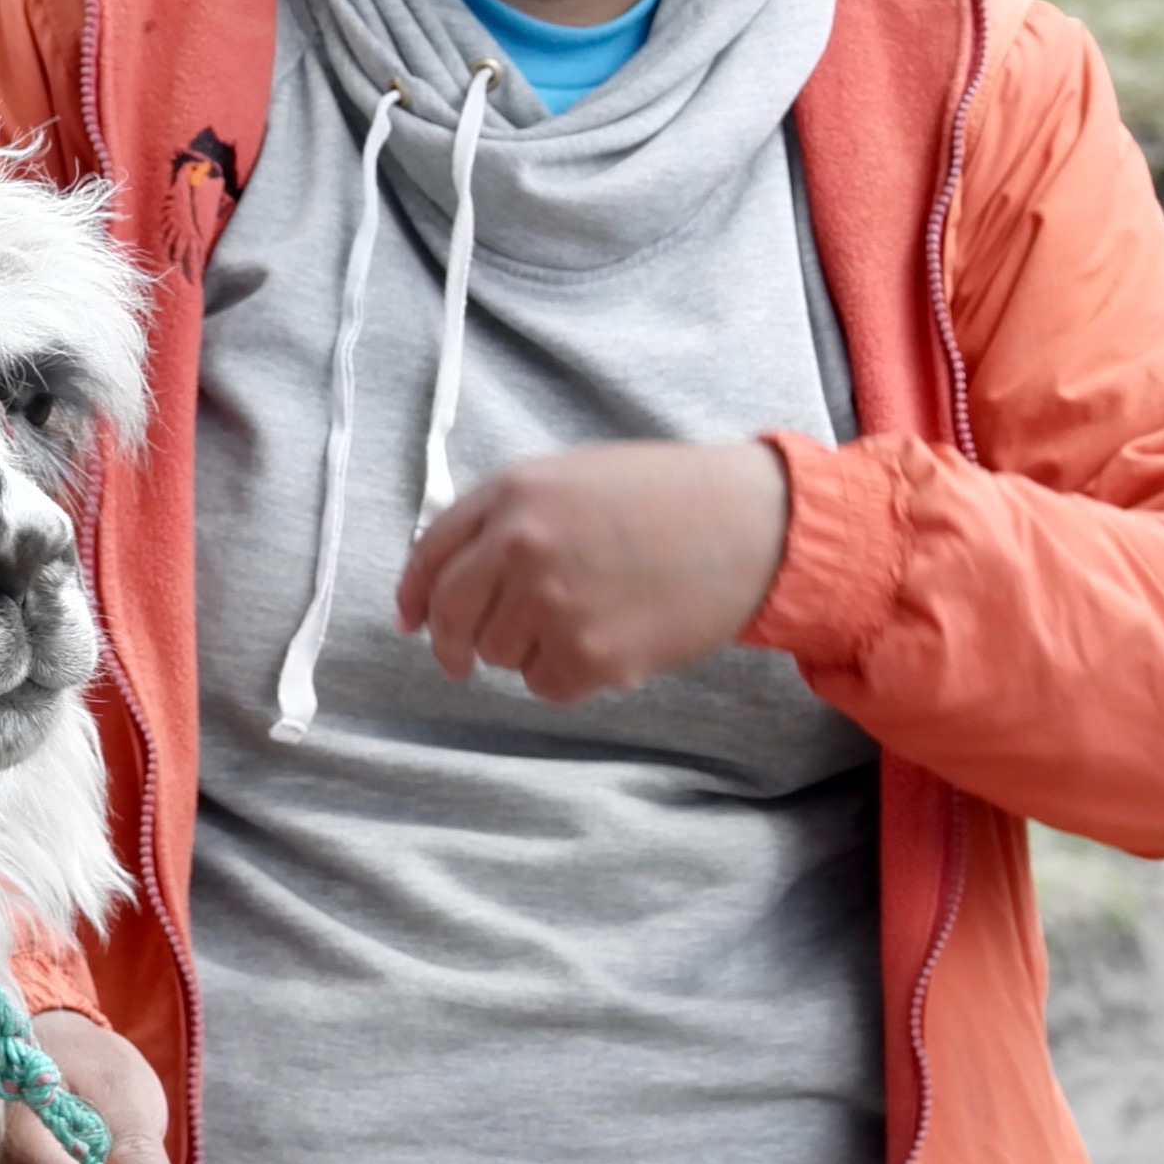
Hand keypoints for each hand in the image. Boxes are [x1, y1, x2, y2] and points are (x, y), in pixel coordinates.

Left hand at [396, 439, 787, 704]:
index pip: (430, 556)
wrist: (753, 526)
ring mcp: (554, 604)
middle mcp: (521, 548)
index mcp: (513, 495)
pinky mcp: (591, 656)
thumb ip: (506, 518)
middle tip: (463, 660)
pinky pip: (546, 684)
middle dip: (451, 643)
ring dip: (526, 649)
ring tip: (584, 618)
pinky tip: (611, 640)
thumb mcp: (573, 479)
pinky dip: (568, 675)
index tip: (410, 620)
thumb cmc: (668, 497)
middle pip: (451, 616)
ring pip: (499, 656)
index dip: (413, 595)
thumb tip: (445, 581)